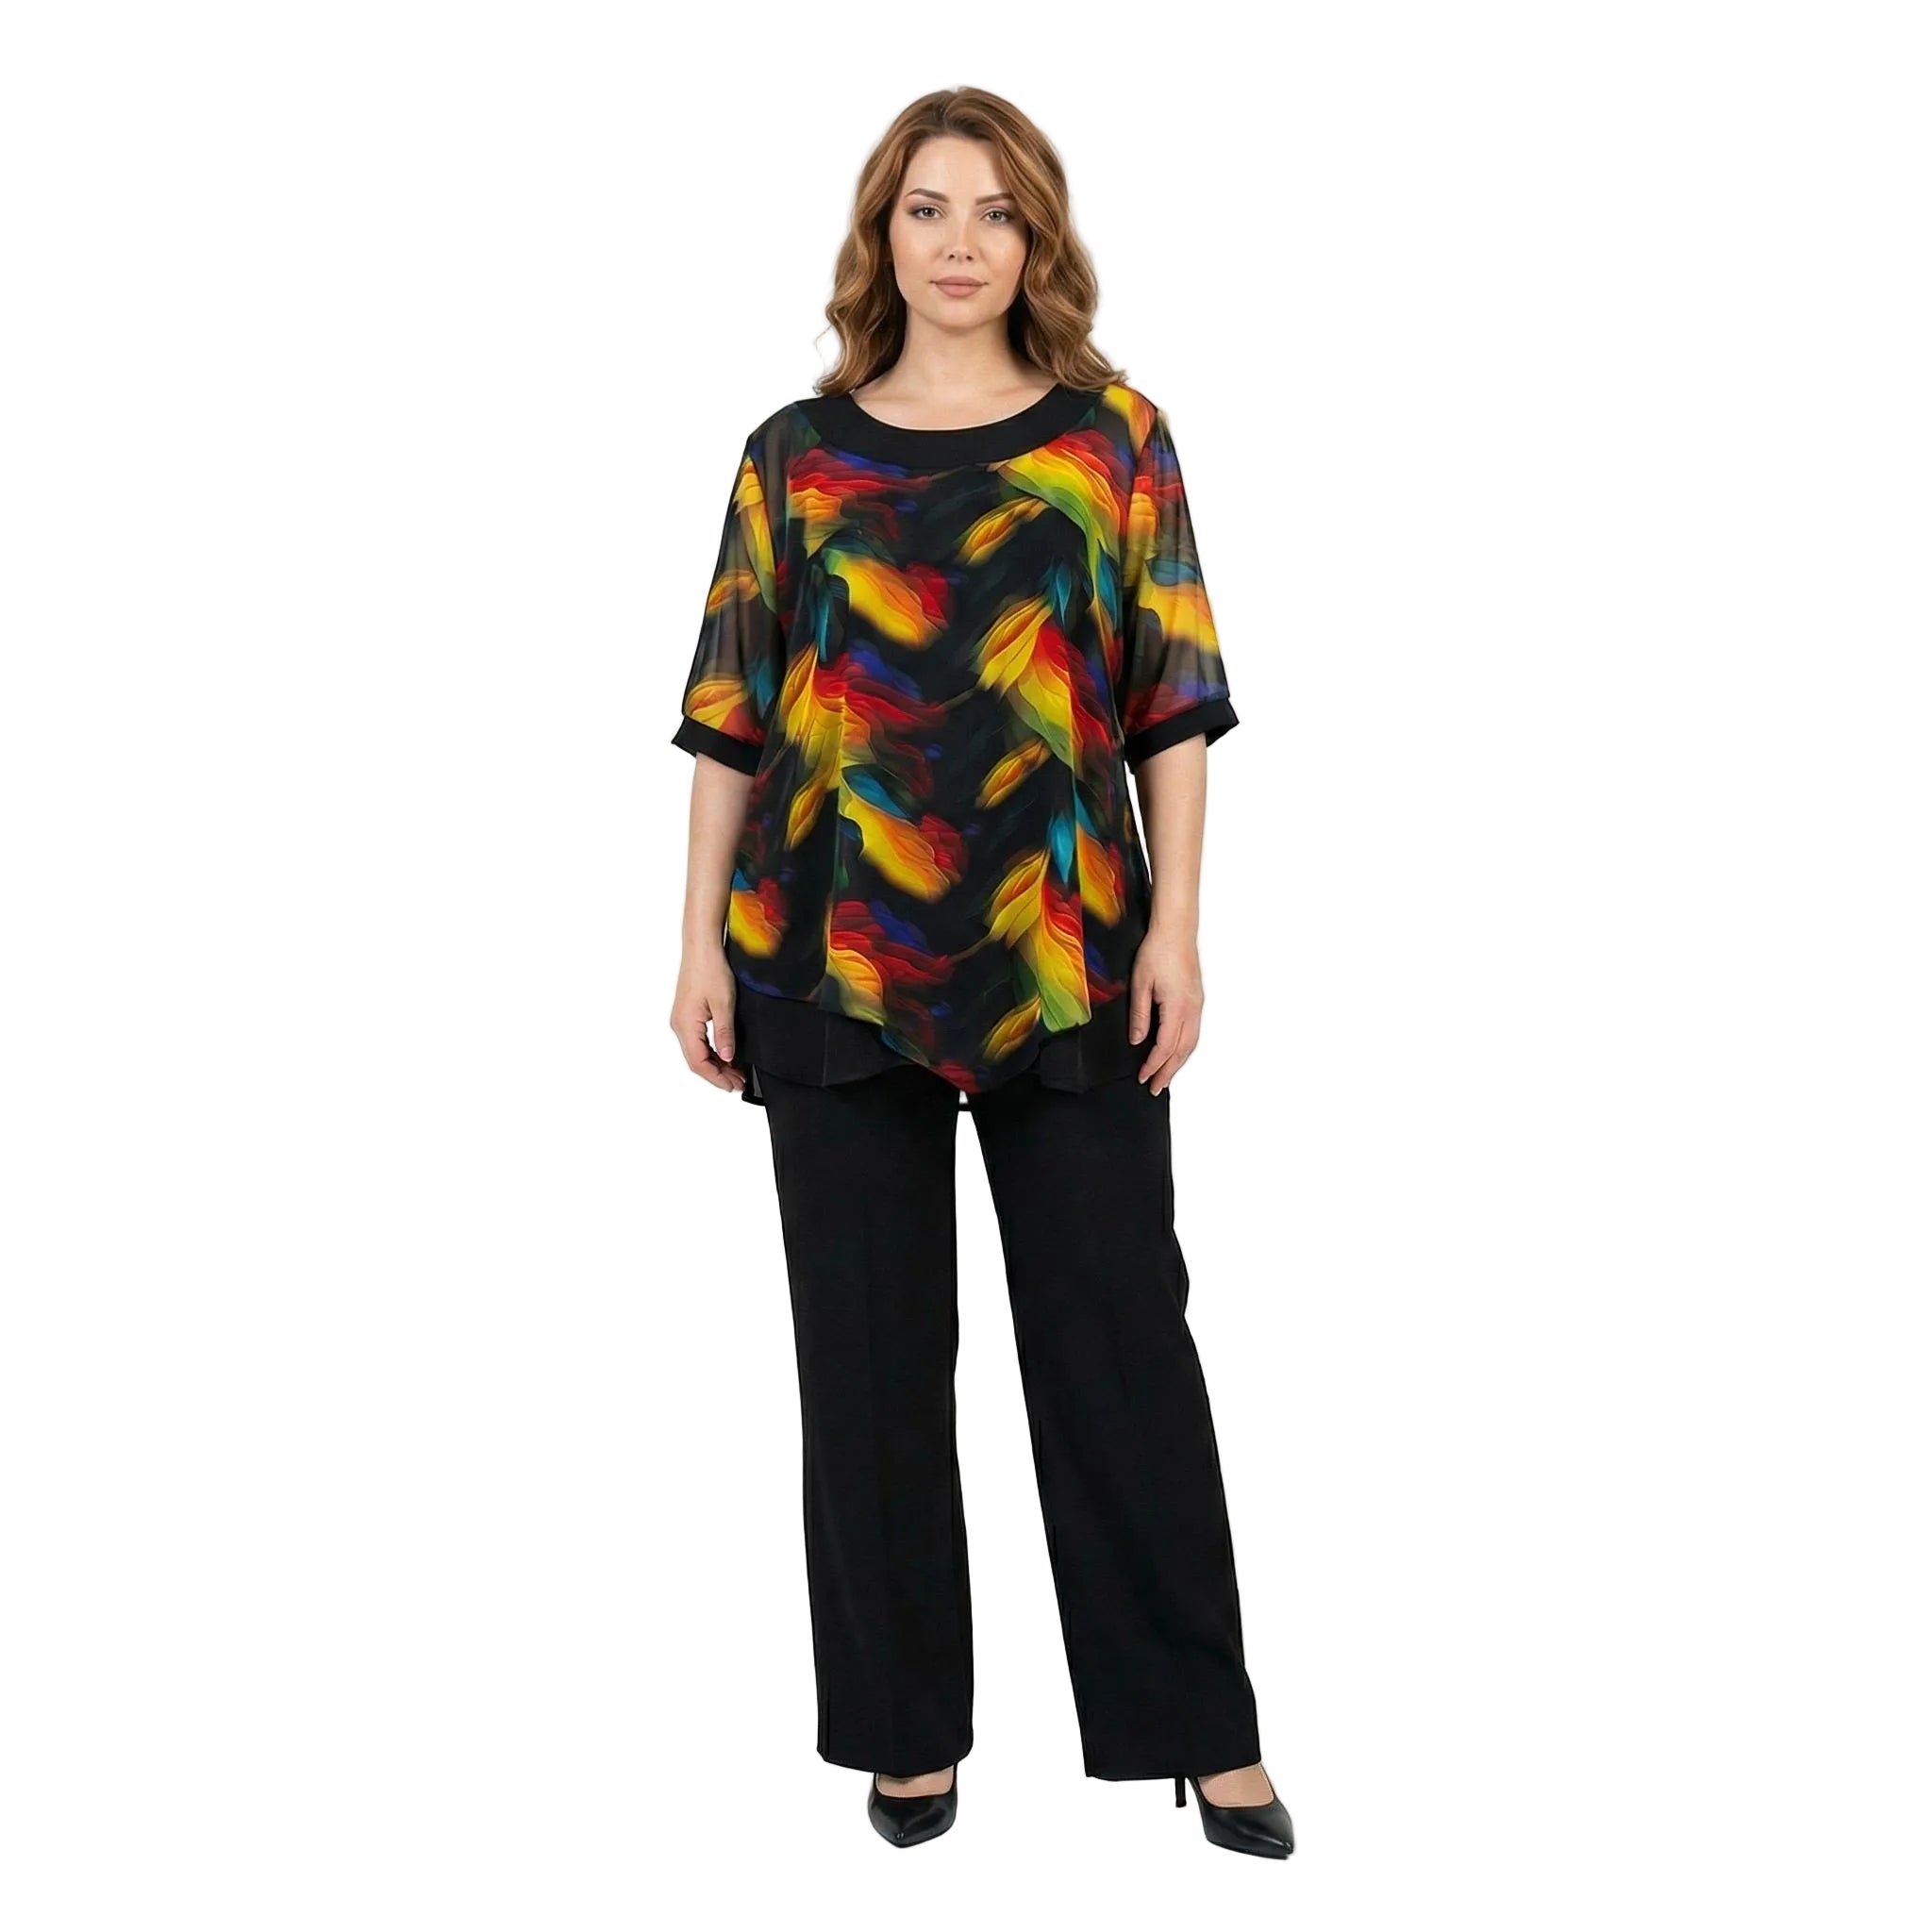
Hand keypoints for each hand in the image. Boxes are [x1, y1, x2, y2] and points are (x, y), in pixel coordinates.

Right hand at [671, 944, 747, 1092]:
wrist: (702, 948)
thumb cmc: (710, 969)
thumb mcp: (724, 1004)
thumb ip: (725, 1033)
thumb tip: (728, 1057)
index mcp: (685, 1025)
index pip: (698, 1063)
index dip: (716, 1078)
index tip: (732, 1086)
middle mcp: (679, 1025)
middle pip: (697, 1060)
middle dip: (718, 1074)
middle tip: (738, 1083)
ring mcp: (682, 1020)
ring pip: (698, 1052)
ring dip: (716, 1064)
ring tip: (735, 1073)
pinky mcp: (688, 1015)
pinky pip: (698, 1041)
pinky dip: (712, 1052)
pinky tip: (726, 1055)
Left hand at [1127, 924, 1202, 1094]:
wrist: (1176, 930)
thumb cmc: (1157, 951)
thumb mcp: (1140, 984)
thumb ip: (1139, 1015)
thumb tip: (1137, 1040)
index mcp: (1177, 1008)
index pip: (1165, 1047)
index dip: (1153, 1065)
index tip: (1142, 1077)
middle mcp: (1192, 1009)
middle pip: (1182, 1051)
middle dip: (1169, 1072)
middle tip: (1156, 1088)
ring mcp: (1197, 1005)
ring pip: (1191, 1043)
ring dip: (1179, 1063)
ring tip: (1166, 1076)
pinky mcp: (1197, 999)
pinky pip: (1194, 1032)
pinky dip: (1185, 1048)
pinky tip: (1177, 1052)